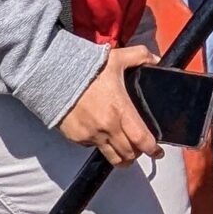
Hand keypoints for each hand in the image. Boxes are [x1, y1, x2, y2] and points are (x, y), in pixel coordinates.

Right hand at [58, 45, 161, 166]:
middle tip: (142, 149)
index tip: (158, 152)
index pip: (141, 139)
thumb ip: (140, 56)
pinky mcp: (77, 138)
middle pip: (129, 154)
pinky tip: (103, 135)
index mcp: (121, 110)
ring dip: (122, 157)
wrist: (54, 76)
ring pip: (112, 157)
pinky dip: (101, 145)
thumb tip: (156, 59)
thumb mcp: (117, 58)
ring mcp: (90, 135)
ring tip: (126, 151)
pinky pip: (93, 147)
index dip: (153, 149)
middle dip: (138, 154)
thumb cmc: (87, 68)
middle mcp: (107, 127)